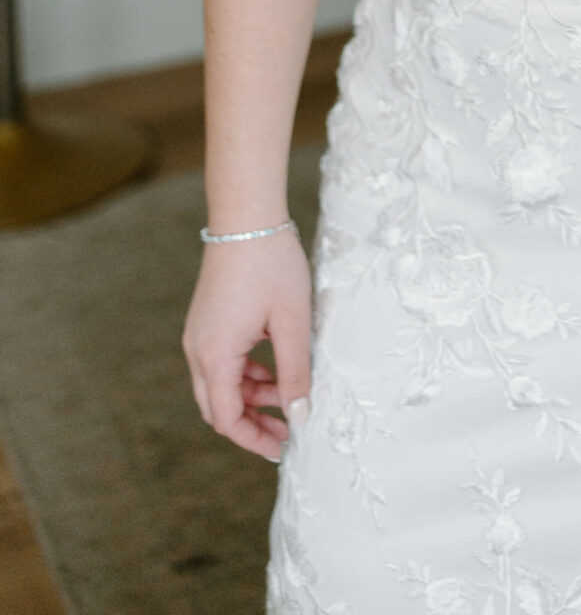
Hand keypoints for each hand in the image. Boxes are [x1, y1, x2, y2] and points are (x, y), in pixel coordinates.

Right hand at [182, 232, 312, 461]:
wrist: (247, 214)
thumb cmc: (272, 264)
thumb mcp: (292, 321)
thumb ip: (296, 373)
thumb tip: (300, 418)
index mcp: (214, 355)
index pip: (226, 419)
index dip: (253, 439)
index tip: (284, 448)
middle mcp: (198, 349)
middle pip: (219, 406)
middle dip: (253, 423)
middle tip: (289, 431)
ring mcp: (199, 334)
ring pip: (220, 384)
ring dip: (252, 396)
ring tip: (290, 395)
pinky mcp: (207, 320)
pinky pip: (222, 361)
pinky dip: (246, 373)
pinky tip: (274, 368)